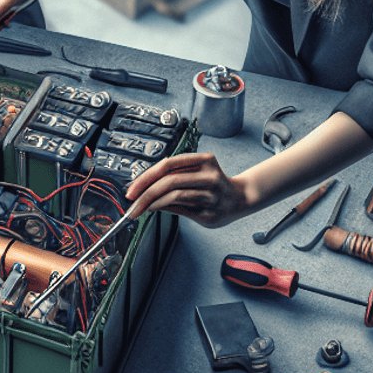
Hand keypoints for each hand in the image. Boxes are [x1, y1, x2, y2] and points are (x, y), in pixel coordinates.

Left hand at [124, 151, 255, 227]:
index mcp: (204, 160)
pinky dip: (163, 209)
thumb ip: (173, 176)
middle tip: (131, 202)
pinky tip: (155, 209)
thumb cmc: (212, 183)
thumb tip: (142, 188)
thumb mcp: (195, 171)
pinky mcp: (209, 213)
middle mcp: (209, 176)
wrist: (241, 198)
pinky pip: (180, 209)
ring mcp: (211, 195)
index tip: (132, 188)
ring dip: (152, 203)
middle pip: (169, 181)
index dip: (146, 176)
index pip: (168, 164)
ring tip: (140, 208)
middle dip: (145, 193)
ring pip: (174, 196)